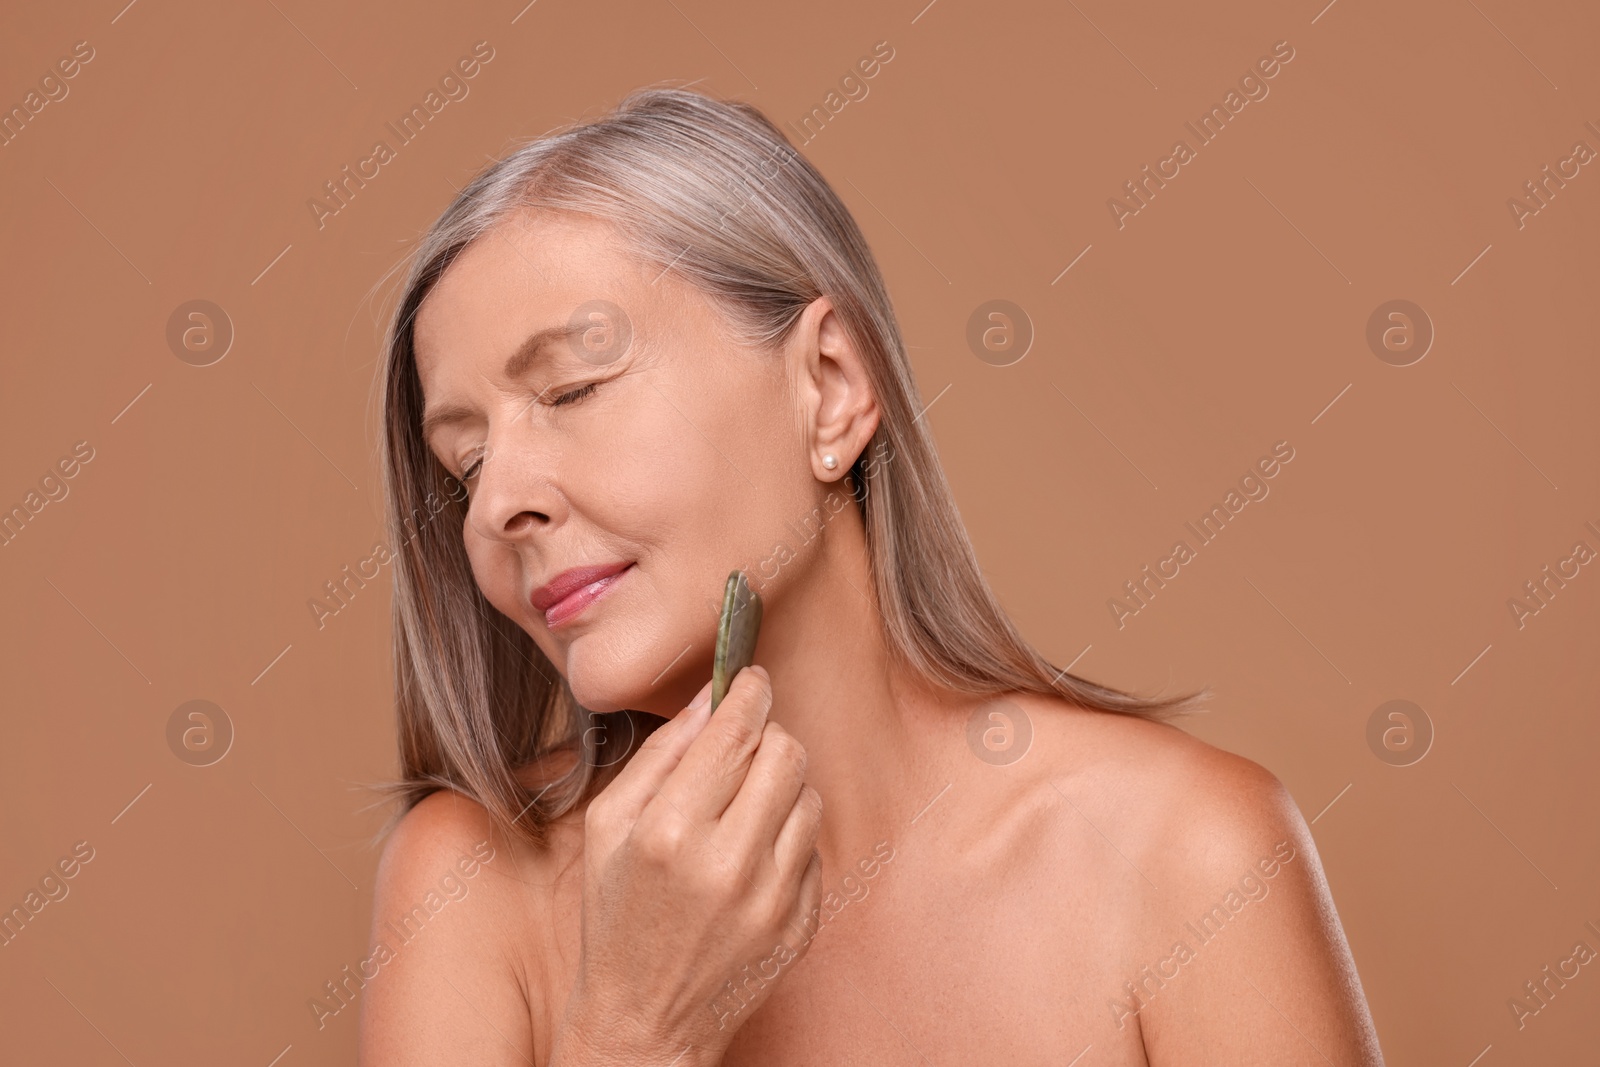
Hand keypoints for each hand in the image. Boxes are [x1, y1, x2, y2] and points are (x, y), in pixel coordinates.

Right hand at [550, 665, 823, 1065]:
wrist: (645, 1020)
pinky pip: (816, 847)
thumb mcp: (609, 827)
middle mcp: (728, 863)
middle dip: (766, 737)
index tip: (750, 680)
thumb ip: (660, 755)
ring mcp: (772, 898)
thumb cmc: (616, 917)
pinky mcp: (801, 923)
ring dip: (781, 787)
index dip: (748, 693)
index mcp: (671, 832)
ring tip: (742, 812)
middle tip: (742, 749)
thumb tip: (708, 698)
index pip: (735, 732)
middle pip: (785, 752)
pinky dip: (789, 839)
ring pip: (809, 795)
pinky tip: (751, 859)